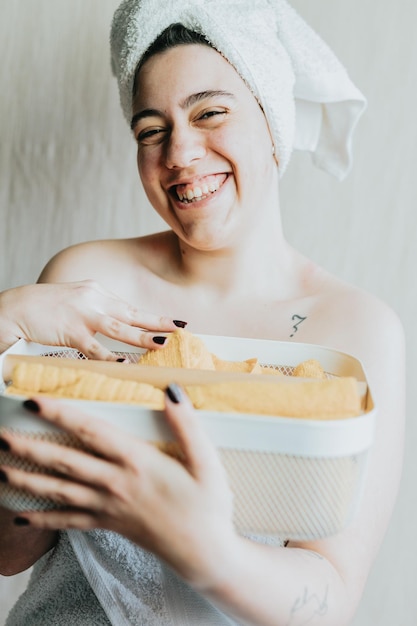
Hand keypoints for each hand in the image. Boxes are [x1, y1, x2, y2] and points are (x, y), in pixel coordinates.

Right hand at [0, 281, 185, 357]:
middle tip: (180, 329)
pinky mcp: (70, 330)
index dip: (154, 317)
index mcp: (97, 292)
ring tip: (161, 344)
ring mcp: (83, 314)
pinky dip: (110, 356)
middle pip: (132, 314)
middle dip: (158, 323)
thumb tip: (120, 325)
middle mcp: (94, 299)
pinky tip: (124, 363)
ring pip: (119, 328)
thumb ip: (98, 311)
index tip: (176, 323)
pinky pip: (94, 347)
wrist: (17, 306)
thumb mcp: (77, 301)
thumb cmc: (47, 308)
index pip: (131, 308)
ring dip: (142, 337)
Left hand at [0, 388, 234, 584]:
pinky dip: (42, 520)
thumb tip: (170, 391)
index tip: (33, 401)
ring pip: (58, 492)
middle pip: (63, 462)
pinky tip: (20, 518)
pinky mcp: (107, 525)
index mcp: (137, 461)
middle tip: (0, 435)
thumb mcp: (207, 462)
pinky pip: (67, 523)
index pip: (90, 431)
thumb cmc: (207, 506)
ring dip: (25, 481)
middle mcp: (115, 484)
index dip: (60, 414)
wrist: (205, 555)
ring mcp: (108, 508)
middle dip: (28, 448)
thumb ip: (187, 424)